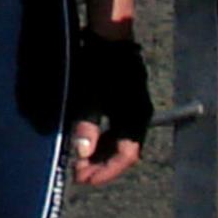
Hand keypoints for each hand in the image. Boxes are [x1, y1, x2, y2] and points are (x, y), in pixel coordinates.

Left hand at [65, 29, 149, 185]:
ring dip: (101, 155)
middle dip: (101, 167)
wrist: (109, 37)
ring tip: (79, 163)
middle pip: (124, 152)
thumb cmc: (100, 65)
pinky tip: (87, 144)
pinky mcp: (126, 103)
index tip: (85, 179)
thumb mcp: (90, 96)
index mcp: (134, 117)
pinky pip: (117, 131)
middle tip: (78, 174)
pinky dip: (102, 141)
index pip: (126, 156)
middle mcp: (139, 116)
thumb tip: (82, 153)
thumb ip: (87, 126)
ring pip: (120, 143)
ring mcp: (134, 109)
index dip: (106, 171)